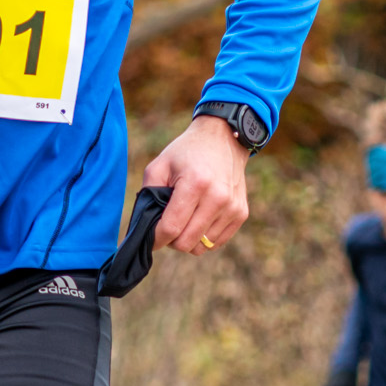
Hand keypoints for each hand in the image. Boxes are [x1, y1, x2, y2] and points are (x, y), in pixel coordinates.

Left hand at [143, 115, 250, 254]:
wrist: (223, 138)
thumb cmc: (186, 153)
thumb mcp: (159, 166)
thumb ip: (148, 196)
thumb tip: (144, 229)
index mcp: (195, 184)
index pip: (171, 227)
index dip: (156, 238)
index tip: (150, 239)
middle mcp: (218, 198)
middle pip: (187, 243)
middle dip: (171, 240)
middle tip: (168, 225)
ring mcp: (232, 207)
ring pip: (202, 247)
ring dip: (189, 239)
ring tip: (185, 219)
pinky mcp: (240, 213)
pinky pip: (216, 243)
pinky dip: (204, 237)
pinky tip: (199, 219)